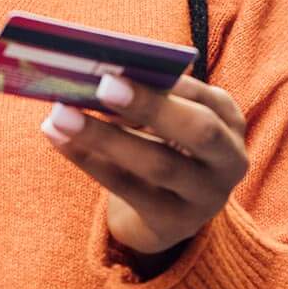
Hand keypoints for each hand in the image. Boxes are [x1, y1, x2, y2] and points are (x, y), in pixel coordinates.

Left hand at [39, 71, 250, 270]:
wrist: (166, 217)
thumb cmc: (164, 149)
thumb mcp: (169, 122)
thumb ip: (149, 98)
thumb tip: (100, 71)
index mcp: (230, 123)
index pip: (210, 98)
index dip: (171, 83)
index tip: (130, 65)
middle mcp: (229, 162)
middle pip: (198, 130)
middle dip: (150, 105)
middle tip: (102, 85)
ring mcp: (205, 198)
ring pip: (157, 163)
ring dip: (105, 135)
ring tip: (61, 114)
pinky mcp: (172, 223)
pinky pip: (127, 188)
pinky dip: (88, 160)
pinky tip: (57, 138)